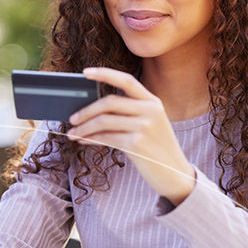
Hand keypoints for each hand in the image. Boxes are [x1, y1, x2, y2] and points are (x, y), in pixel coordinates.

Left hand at [66, 67, 196, 204]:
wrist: (175, 174)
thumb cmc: (156, 149)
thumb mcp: (150, 124)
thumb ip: (129, 113)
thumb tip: (90, 109)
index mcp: (153, 102)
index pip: (126, 80)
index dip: (104, 74)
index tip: (85, 73)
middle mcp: (150, 111)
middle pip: (109, 102)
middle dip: (86, 111)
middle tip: (72, 118)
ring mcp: (144, 127)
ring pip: (103, 120)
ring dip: (83, 128)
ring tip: (72, 133)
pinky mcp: (136, 144)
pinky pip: (105, 137)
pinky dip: (89, 139)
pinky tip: (82, 141)